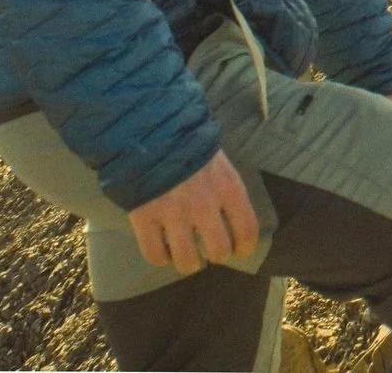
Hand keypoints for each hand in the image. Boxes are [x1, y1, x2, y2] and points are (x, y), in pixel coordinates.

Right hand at [129, 149, 259, 275]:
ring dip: (188, 262)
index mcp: (227, 187)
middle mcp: (204, 204)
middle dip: (216, 254)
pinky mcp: (145, 218)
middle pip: (218, 251)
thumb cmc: (188, 144)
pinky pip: (155, 255)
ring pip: (187, 261)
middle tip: (209, 249)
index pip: (247, 229)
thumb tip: (233, 217)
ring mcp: (173, 213)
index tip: (239, 250)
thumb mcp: (218, 161)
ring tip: (185, 254)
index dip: (245, 246)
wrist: (149, 129)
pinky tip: (162, 249)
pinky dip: (160, 257)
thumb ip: (226, 190)